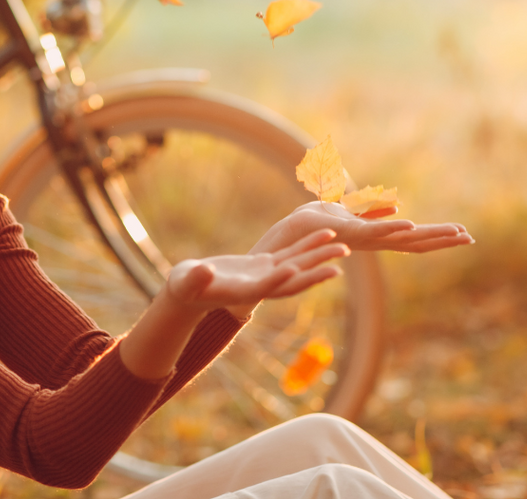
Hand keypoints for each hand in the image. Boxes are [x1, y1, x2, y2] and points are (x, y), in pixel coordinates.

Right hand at [163, 229, 348, 316]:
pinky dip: (307, 245)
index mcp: (242, 292)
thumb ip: (195, 278)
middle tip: (340, 257)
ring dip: (319, 255)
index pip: (265, 286)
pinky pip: (291, 254)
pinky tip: (324, 235)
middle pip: (293, 278)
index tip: (295, 268)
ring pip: (298, 265)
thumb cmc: (184, 287)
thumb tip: (203, 271)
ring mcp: (264, 275)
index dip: (280, 278)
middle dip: (316, 269)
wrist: (189, 291)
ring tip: (342, 245)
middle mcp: (260, 286)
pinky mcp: (264, 265)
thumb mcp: (186, 282)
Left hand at [252, 201, 472, 254]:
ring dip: (426, 235)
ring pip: (399, 239)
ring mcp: (359, 240)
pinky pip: (371, 232)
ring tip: (454, 233)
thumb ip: (369, 209)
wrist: (281, 239)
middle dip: (441, 239)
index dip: (436, 236)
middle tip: (470, 238)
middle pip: (413, 242)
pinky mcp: (344, 234)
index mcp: (372, 236)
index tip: (463, 233)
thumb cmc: (309, 226)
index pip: (411, 237)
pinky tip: (411, 224)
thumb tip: (396, 205)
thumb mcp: (345, 211)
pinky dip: (391, 228)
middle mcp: (369, 243)